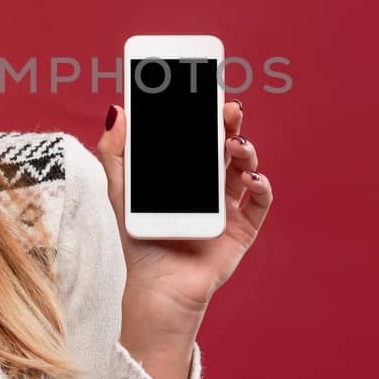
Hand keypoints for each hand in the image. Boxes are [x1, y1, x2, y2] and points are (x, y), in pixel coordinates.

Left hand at [94, 100, 273, 320]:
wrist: (158, 288)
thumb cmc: (140, 242)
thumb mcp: (121, 193)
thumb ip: (116, 153)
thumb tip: (117, 110)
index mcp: (185, 173)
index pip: (200, 135)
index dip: (206, 113)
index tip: (206, 90)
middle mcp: (210, 185)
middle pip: (226, 145)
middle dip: (229, 124)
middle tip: (227, 108)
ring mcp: (229, 205)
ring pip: (246, 167)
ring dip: (245, 150)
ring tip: (235, 144)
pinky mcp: (243, 228)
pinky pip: (260, 201)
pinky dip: (262, 186)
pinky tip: (251, 179)